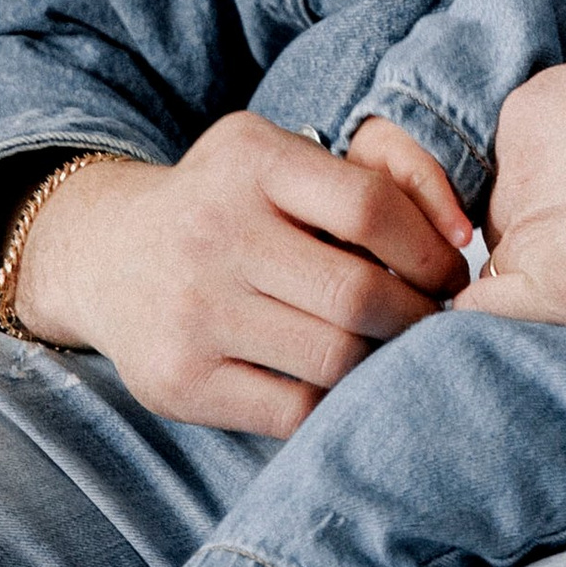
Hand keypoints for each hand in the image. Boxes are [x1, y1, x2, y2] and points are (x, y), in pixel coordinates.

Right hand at [12, 114, 470, 437]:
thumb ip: (372, 172)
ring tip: (390, 348)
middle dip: (417, 316)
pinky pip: (294, 410)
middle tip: (429, 321)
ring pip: (335, 359)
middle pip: (359, 294)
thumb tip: (459, 235)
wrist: (106, 256)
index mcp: (251, 160)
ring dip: (382, 361)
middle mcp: (215, 231)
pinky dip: (335, 404)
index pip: (370, 206)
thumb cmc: (227, 203)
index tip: (449, 273)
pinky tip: (342, 384)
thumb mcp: (278, 156)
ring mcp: (193, 311)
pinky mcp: (179, 380)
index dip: (429, 249)